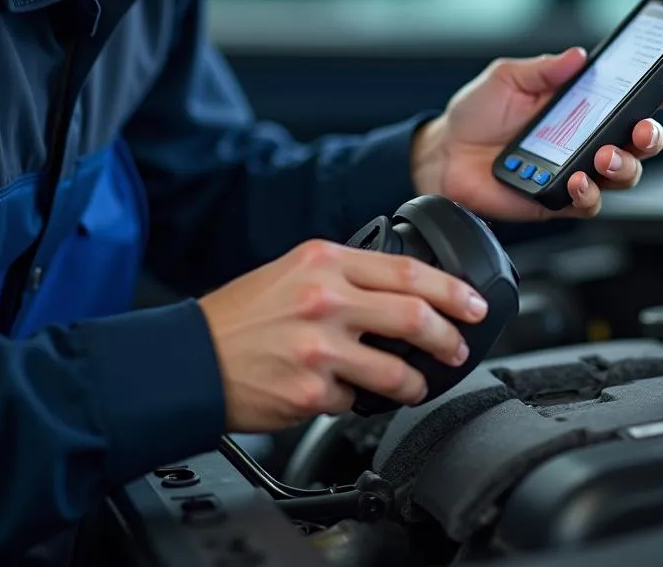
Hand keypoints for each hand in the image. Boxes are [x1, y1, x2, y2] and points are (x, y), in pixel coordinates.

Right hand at [198, 240, 488, 432]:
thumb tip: (403, 290)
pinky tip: (344, 393)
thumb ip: (347, 274)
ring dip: (416, 382)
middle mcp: (325, 299)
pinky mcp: (309, 391)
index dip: (451, 290)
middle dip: (448, 337)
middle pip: (413, 316)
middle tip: (457, 348)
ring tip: (416, 384)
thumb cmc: (242, 315)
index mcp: (325, 261)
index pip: (408, 271)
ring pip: (395, 370)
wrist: (188, 359)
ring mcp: (318, 347)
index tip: (473, 303)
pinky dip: (357, 400)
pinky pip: (354, 401)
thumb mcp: (295, 271)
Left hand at [411, 47, 662, 220]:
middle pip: (640, 141)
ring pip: (624, 175)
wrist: (443, 153)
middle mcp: (588, 138)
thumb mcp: (507, 77)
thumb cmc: (478, 113)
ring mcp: (577, 170)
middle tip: (642, 129)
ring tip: (604, 156)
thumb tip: (577, 56)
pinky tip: (577, 181)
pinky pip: (588, 203)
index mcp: (584, 104)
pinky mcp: (559, 199)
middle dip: (652, 134)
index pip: (633, 97)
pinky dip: (588, 193)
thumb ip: (543, 69)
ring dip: (623, 165)